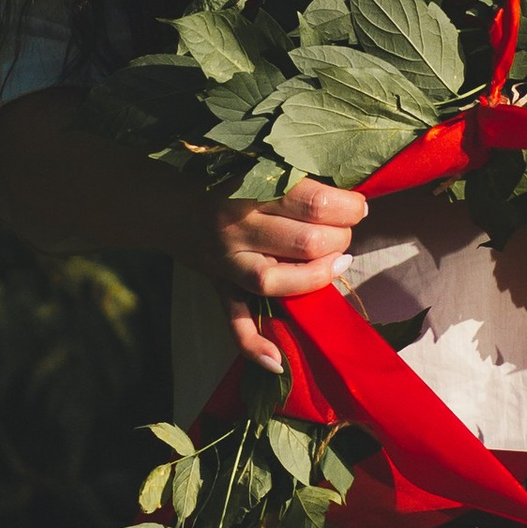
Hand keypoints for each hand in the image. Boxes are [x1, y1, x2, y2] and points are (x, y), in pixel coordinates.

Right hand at [194, 180, 369, 370]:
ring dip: (319, 276)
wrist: (169, 202)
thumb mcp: (259, 164)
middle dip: (340, 238)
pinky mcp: (219, 288)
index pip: (314, 203)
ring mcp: (227, 263)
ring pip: (279, 281)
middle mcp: (238, 227)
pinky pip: (235, 322)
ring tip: (336, 262)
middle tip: (343, 230)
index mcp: (252, 189)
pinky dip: (254, 346)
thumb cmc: (227, 178)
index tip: (357, 206)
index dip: (348, 207)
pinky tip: (278, 362)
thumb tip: (347, 198)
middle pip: (307, 242)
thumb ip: (296, 178)